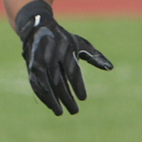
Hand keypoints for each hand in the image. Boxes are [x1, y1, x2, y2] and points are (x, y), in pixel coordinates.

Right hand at [14, 0, 112, 114]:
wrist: (37, 29)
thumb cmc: (64, 39)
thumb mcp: (80, 44)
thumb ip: (95, 57)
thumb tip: (110, 68)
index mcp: (65, 50)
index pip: (72, 71)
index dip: (78, 86)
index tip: (84, 98)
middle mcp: (51, 57)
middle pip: (59, 82)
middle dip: (66, 98)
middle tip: (75, 110)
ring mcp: (39, 63)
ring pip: (46, 86)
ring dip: (53, 101)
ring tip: (60, 112)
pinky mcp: (31, 68)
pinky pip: (36, 85)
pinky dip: (43, 97)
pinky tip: (50, 105)